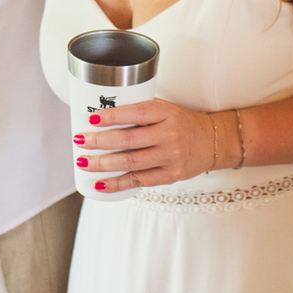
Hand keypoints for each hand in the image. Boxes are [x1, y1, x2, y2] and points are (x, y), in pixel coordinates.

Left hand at [74, 98, 222, 189]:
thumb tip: (100, 116)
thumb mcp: (165, 109)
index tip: (91, 119)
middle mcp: (169, 135)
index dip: (111, 116)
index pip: (135, 113)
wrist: (212, 141)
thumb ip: (139, 112)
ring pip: (130, 162)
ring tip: (84, 162)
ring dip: (103, 164)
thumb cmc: (182, 122)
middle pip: (128, 140)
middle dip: (100, 142)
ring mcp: (171, 157)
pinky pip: (139, 181)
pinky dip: (117, 184)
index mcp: (165, 113)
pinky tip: (100, 183)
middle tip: (80, 140)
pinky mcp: (171, 176)